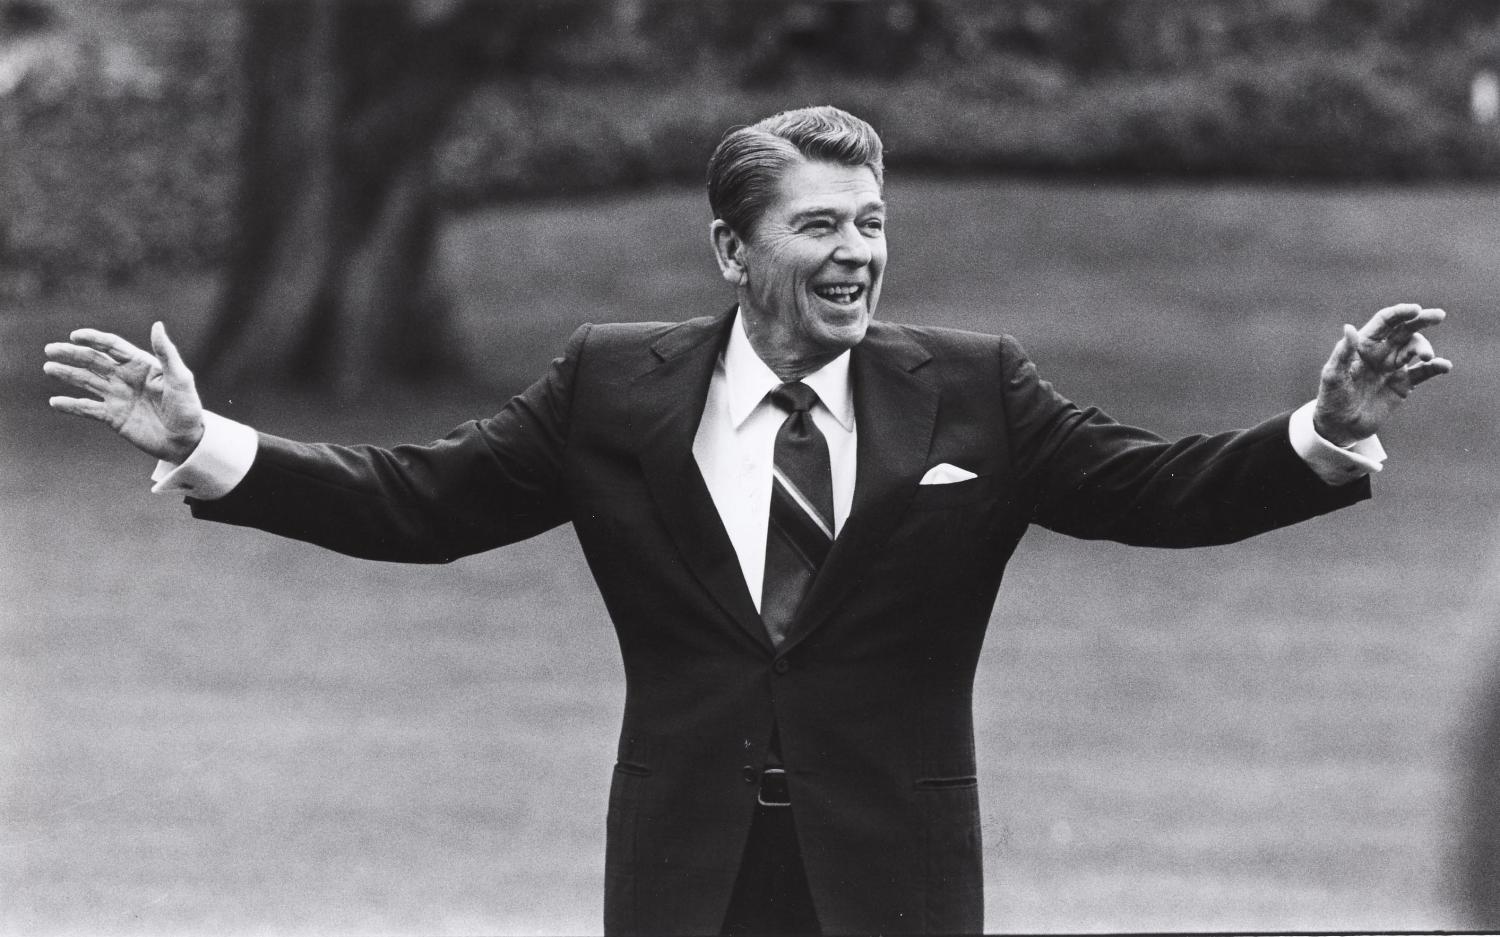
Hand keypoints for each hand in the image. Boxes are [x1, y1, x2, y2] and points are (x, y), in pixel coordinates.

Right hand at [44, 322, 205, 462]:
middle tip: (50, 350)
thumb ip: (167, 353)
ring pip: (86, 381)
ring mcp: (117, 397)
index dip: (94, 339)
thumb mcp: (180, 379)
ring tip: (49, 368)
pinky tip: (55, 402)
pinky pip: (87, 409)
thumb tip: (157, 325)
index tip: (76, 336)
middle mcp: (125, 378)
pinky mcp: (112, 417)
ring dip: (67, 374)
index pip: (112, 346)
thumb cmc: (188, 408)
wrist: (186, 441)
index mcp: (141, 364)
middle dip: (72, 354)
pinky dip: (71, 405)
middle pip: (94, 361)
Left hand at [1313, 303, 1451, 445]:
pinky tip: (1444, 366)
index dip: (1400, 313)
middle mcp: (1381, 352)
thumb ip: (1343, 353)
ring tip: (1428, 357)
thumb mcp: (1333, 375)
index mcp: (1364, 345)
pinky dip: (1435, 368)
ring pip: (1415, 349)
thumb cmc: (1331, 398)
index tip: (1415, 309)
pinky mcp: (1403, 384)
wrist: (1340, 426)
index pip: (1385, 322)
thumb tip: (1349, 327)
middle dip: (1421, 320)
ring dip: (1424, 348)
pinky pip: (1423, 373)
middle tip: (1438, 315)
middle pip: (1405, 329)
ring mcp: (1393, 367)